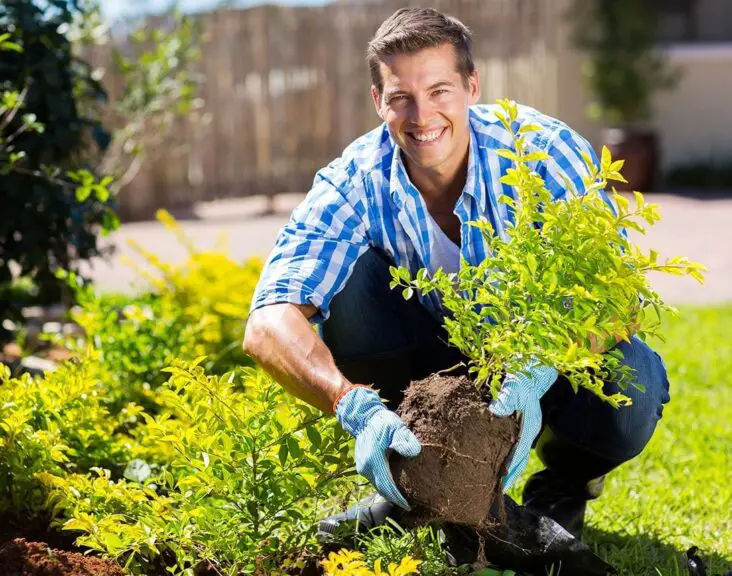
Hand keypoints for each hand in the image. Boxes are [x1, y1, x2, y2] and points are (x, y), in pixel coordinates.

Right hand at [335, 386, 420, 509]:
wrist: (364, 417)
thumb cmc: (382, 422)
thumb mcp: (397, 427)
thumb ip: (406, 440)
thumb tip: (414, 453)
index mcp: (374, 460)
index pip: (387, 485)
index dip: (397, 498)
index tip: (408, 506)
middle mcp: (365, 467)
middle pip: (381, 489)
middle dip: (394, 498)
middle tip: (407, 505)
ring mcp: (361, 467)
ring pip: (377, 485)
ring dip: (388, 492)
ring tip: (401, 497)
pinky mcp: (361, 465)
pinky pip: (374, 479)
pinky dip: (383, 484)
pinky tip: (392, 485)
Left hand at [489, 363, 557, 489]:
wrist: (531, 368)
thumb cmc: (522, 377)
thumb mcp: (514, 386)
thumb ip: (505, 400)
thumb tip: (494, 413)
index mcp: (529, 427)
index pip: (518, 454)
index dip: (510, 470)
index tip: (501, 485)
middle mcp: (528, 431)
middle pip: (519, 460)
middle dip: (509, 476)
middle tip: (495, 492)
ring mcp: (525, 429)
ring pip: (516, 455)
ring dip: (508, 469)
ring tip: (495, 484)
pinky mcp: (519, 425)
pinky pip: (512, 446)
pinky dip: (506, 456)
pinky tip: (496, 462)